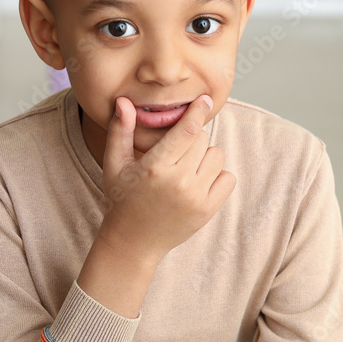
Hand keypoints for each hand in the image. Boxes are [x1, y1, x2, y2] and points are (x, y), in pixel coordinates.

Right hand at [97, 94, 236, 266]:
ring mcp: (196, 198)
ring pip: (217, 156)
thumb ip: (120, 130)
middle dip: (191, 138)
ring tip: (185, 167)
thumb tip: (124, 102)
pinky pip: (228, 178)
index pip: (188, 130)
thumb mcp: (114, 163)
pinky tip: (198, 181)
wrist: (133, 241)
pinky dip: (217, 176)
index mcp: (155, 167)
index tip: (204, 100)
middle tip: (176, 152)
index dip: (197, 111)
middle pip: (202, 139)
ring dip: (204, 156)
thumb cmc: (122, 198)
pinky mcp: (207, 210)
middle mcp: (179, 182)